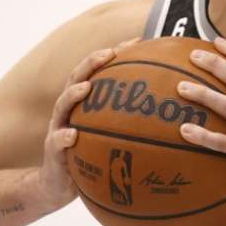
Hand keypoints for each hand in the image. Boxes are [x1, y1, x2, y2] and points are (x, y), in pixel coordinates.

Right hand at [36, 37, 139, 212]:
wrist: (58, 185)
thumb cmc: (90, 157)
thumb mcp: (112, 137)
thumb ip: (132, 121)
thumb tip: (171, 111)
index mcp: (84, 103)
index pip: (98, 71)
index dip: (115, 54)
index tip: (137, 40)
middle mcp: (69, 111)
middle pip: (76, 79)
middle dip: (91, 63)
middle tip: (109, 53)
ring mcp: (58, 129)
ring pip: (62, 106)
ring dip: (73, 94)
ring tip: (86, 87)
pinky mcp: (54, 153)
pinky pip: (56, 143)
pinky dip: (63, 137)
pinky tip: (72, 135)